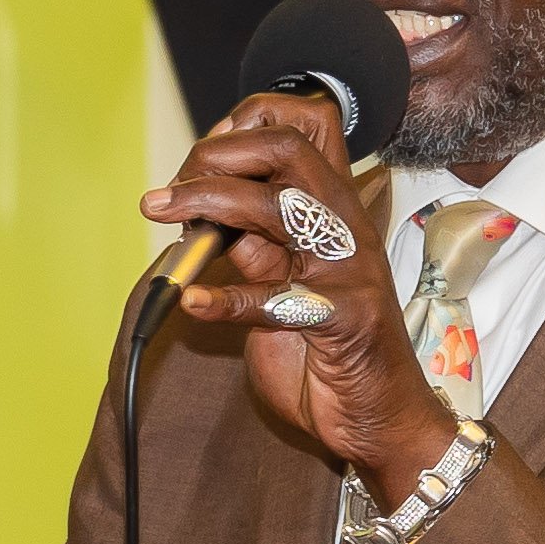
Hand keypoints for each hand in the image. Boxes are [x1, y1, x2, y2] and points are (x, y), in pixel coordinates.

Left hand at [141, 91, 457, 504]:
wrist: (380, 419)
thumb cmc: (331, 352)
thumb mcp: (285, 283)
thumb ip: (256, 247)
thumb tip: (202, 215)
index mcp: (335, 212)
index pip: (304, 130)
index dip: (247, 124)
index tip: (199, 155)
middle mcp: (345, 229)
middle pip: (286, 152)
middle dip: (216, 157)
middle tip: (170, 191)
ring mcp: (347, 271)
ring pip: (275, 208)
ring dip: (206, 203)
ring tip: (164, 216)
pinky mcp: (340, 318)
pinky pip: (270, 299)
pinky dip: (221, 300)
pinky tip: (191, 304)